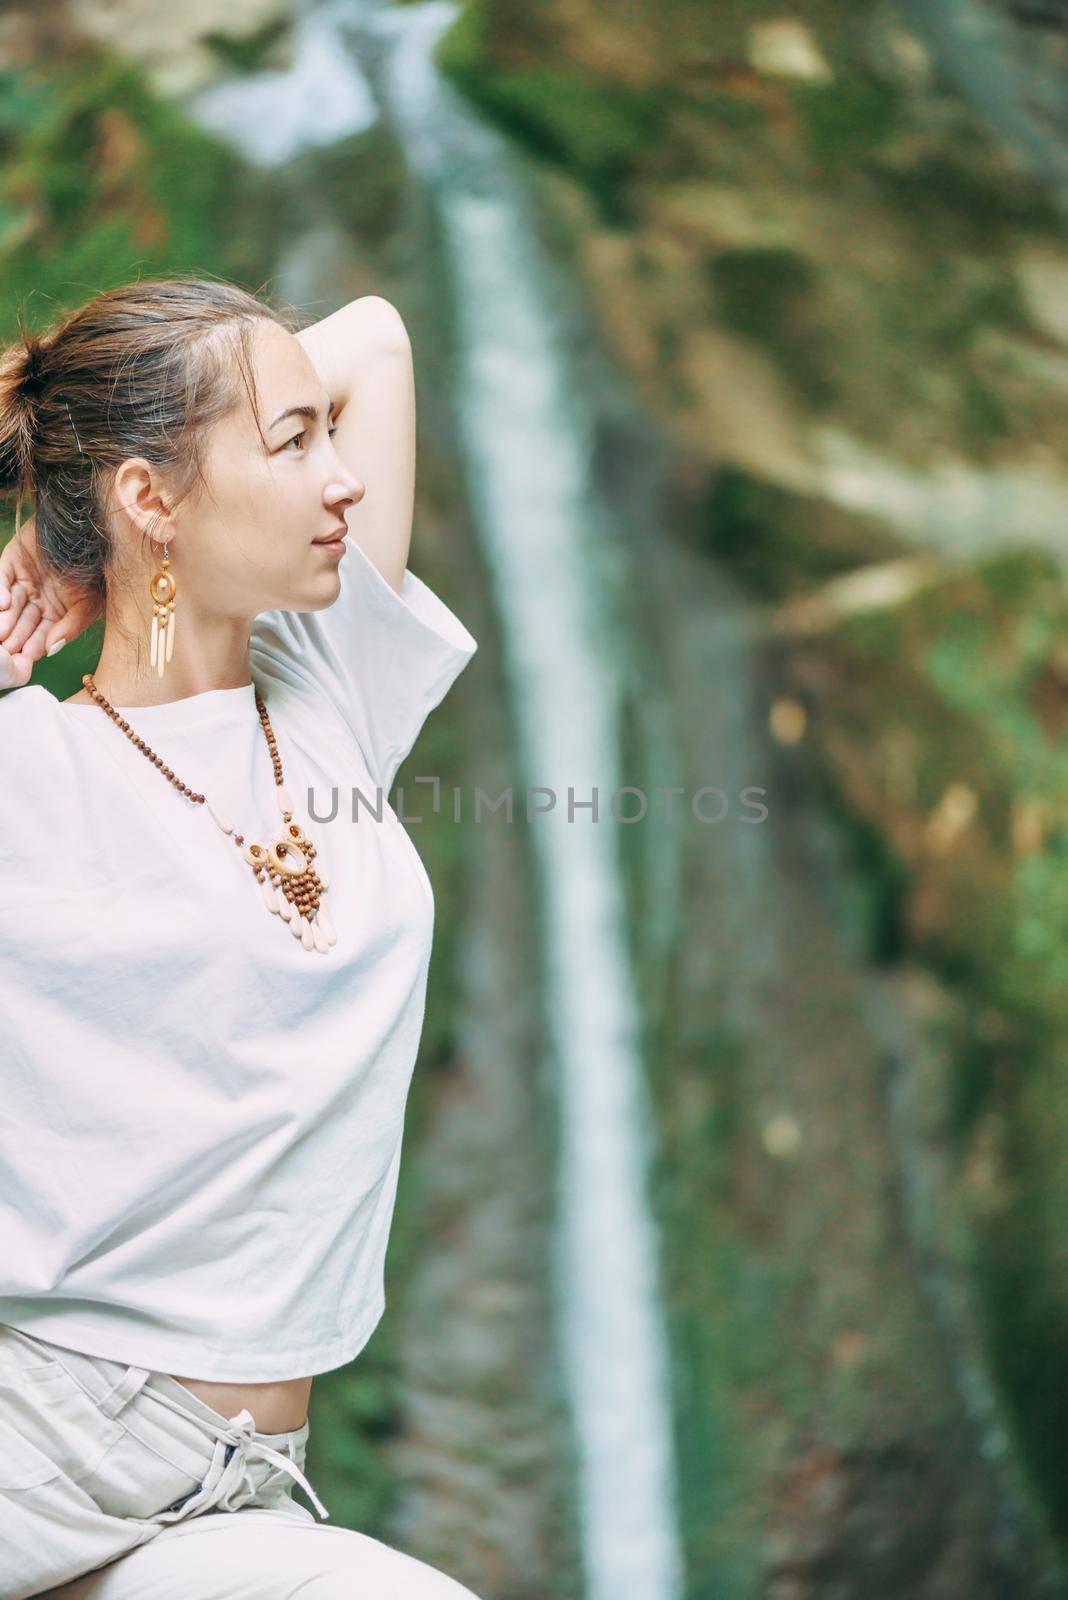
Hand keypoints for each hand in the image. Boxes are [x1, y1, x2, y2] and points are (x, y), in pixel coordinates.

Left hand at [0, 513, 100, 690]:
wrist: (88, 529)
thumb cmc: (96, 570)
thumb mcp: (89, 604)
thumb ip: (70, 627)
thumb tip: (51, 651)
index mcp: (56, 612)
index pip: (42, 634)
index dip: (34, 645)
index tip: (26, 657)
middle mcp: (38, 598)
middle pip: (22, 622)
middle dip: (14, 635)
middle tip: (5, 648)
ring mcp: (23, 580)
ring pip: (9, 605)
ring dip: (5, 619)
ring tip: (0, 632)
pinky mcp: (11, 561)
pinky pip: (2, 579)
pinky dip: (0, 592)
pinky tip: (2, 604)